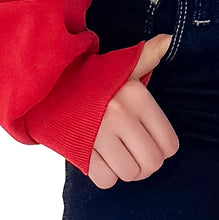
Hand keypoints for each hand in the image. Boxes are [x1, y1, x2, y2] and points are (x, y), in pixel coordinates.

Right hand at [87, 34, 180, 187]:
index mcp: (137, 95)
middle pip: (151, 163)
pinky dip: (105, 176)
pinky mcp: (80, 149)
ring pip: (130, 174)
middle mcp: (121, 114)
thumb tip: (170, 39)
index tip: (151, 142)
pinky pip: (106, 180)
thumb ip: (148, 56)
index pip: (168, 144)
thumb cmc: (92, 79)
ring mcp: (100, 133)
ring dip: (125, 171)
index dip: (163, 149)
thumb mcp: (121, 66)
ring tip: (117, 155)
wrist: (48, 86)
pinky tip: (100, 159)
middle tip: (135, 154)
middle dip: (145, 165)